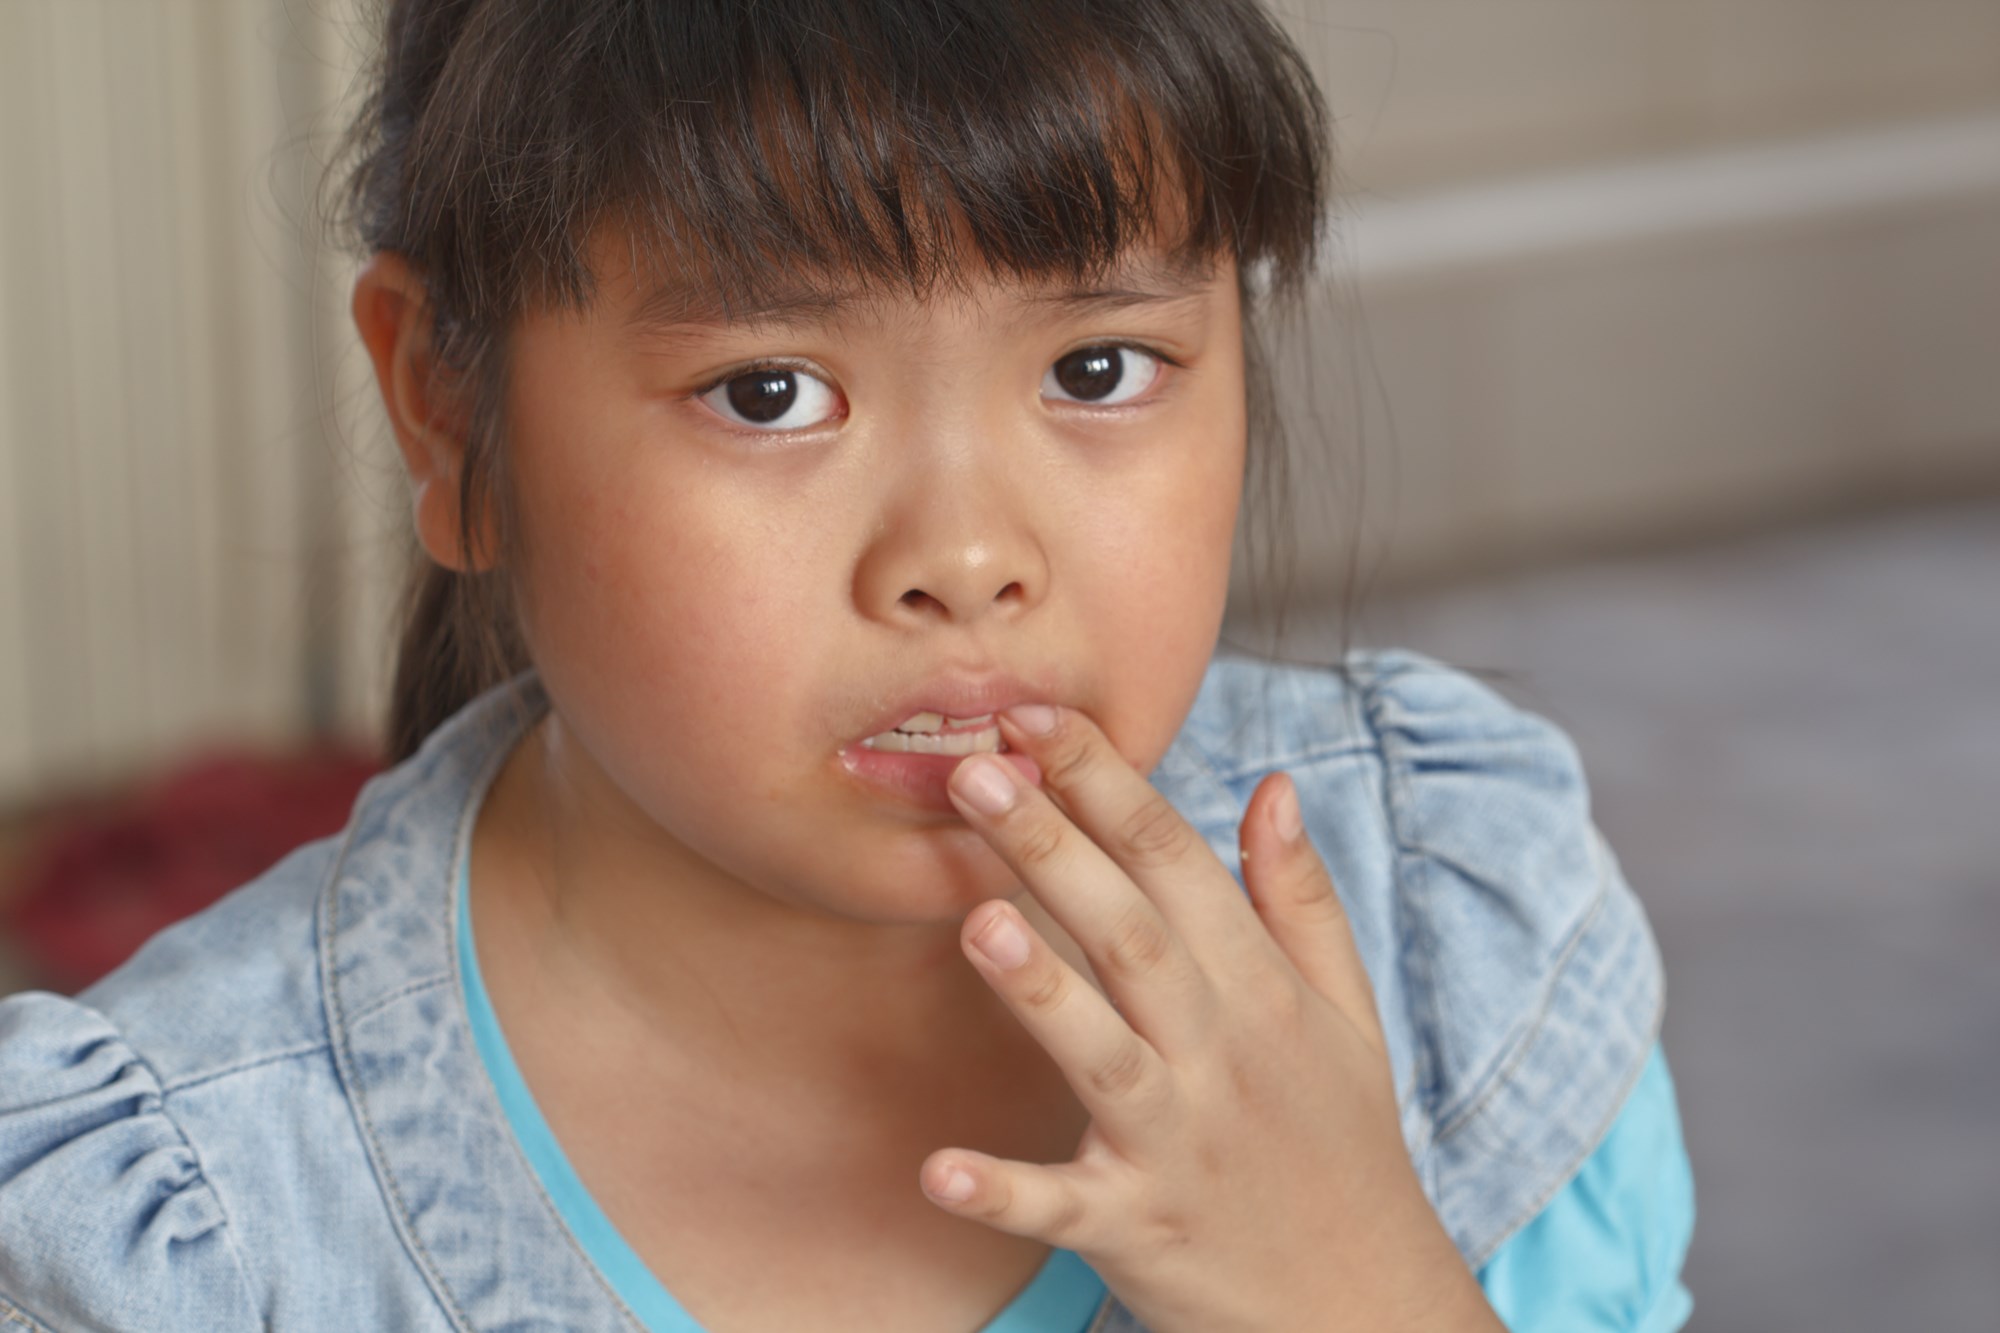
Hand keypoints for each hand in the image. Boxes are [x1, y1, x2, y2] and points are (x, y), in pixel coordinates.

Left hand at [920, 704, 1502, 1332]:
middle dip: (1055, 848)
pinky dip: (1004, 1191)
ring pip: (1102, 1054)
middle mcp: (1221, 1056)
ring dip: (1041, 988)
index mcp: (1263, 994)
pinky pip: (1064, 1208)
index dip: (1108, 786)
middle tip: (975, 773)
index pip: (1179, 864)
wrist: (1363, 1308)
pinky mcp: (1138, 1230)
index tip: (1039, 719)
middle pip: (1131, 936)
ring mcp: (1178, 1144)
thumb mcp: (1348, 1015)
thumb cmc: (1341, 1146)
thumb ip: (1302, 899)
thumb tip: (1272, 784)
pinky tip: (940, 1169)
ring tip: (976, 920)